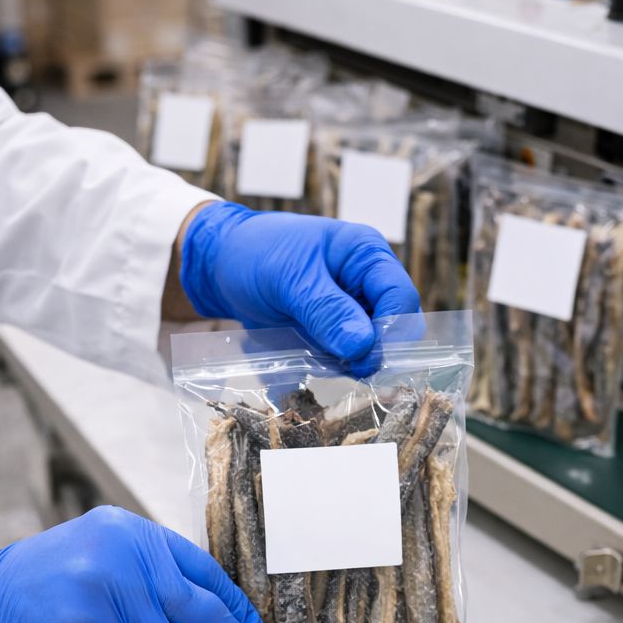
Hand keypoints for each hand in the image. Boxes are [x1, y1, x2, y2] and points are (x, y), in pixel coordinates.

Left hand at [180, 202, 420, 376]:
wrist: (221, 264)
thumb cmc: (256, 254)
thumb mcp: (290, 279)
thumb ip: (326, 311)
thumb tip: (362, 346)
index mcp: (366, 255)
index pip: (401, 297)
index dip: (392, 331)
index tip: (365, 358)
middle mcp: (366, 283)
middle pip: (393, 328)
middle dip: (372, 352)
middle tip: (344, 368)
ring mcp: (350, 310)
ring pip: (371, 348)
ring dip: (349, 363)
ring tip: (316, 358)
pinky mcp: (332, 332)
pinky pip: (345, 357)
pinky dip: (332, 366)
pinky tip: (309, 363)